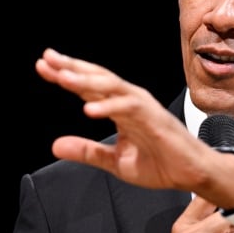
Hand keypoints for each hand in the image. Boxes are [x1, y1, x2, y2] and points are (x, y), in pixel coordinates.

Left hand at [35, 48, 233, 207]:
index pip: (89, 86)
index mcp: (120, 108)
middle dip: (72, 67)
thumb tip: (54, 146)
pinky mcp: (154, 118)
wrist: (190, 175)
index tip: (43, 66)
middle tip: (47, 58)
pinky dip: (109, 106)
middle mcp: (131, 101)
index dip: (66, 75)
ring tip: (61, 78)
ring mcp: (143, 107)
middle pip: (98, 78)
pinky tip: (89, 108)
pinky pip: (129, 108)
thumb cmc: (159, 164)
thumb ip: (86, 152)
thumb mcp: (114, 161)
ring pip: (112, 86)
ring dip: (86, 81)